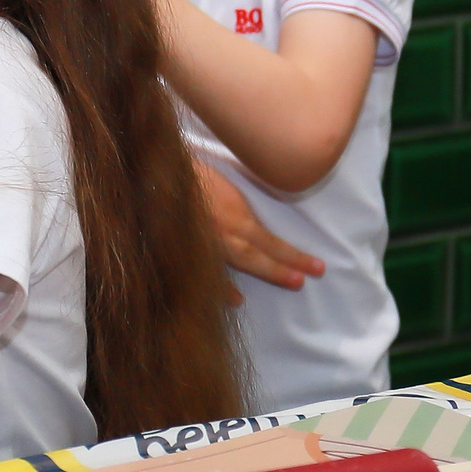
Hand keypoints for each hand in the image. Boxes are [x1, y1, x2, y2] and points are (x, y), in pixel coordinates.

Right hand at [196, 157, 320, 291]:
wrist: (153, 179)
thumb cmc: (188, 171)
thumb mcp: (221, 179)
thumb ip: (237, 199)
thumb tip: (255, 209)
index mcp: (235, 217)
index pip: (271, 242)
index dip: (294, 256)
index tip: (317, 267)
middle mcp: (225, 235)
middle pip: (261, 257)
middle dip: (285, 268)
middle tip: (308, 280)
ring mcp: (207, 247)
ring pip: (241, 265)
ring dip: (266, 274)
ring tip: (290, 283)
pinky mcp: (191, 251)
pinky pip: (210, 274)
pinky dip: (222, 288)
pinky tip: (236, 300)